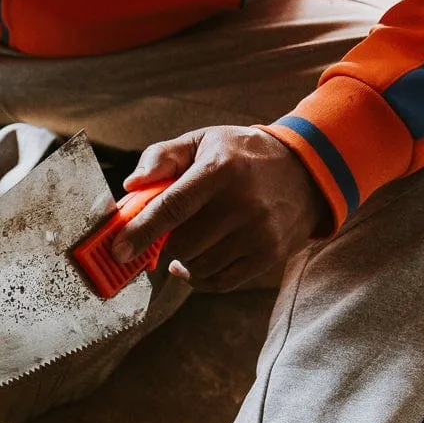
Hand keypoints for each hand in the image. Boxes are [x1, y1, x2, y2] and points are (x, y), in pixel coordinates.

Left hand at [108, 126, 327, 292]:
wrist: (305, 170)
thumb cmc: (241, 155)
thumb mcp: (203, 141)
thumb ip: (162, 157)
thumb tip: (131, 186)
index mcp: (221, 170)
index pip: (172, 208)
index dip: (141, 232)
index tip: (118, 250)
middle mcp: (243, 204)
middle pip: (182, 243)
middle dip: (164, 242)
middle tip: (165, 231)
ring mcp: (259, 233)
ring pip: (198, 265)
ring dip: (183, 258)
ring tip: (187, 240)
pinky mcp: (270, 255)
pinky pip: (220, 281)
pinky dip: (199, 277)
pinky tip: (194, 262)